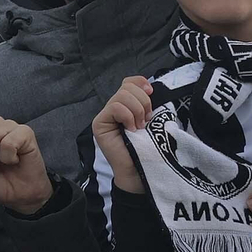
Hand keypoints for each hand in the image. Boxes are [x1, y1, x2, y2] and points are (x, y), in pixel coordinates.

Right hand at [92, 77, 153, 193]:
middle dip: (143, 101)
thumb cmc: (148, 147)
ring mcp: (105, 116)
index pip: (128, 82)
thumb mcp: (152, 120)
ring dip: (137, 110)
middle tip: (147, 120)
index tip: (152, 94)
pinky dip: (128, 116)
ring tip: (140, 127)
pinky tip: (131, 130)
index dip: (141, 83)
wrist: (140, 170)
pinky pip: (115, 107)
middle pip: (127, 87)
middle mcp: (113, 109)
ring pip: (122, 95)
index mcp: (126, 105)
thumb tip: (149, 88)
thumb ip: (147, 103)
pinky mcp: (99, 124)